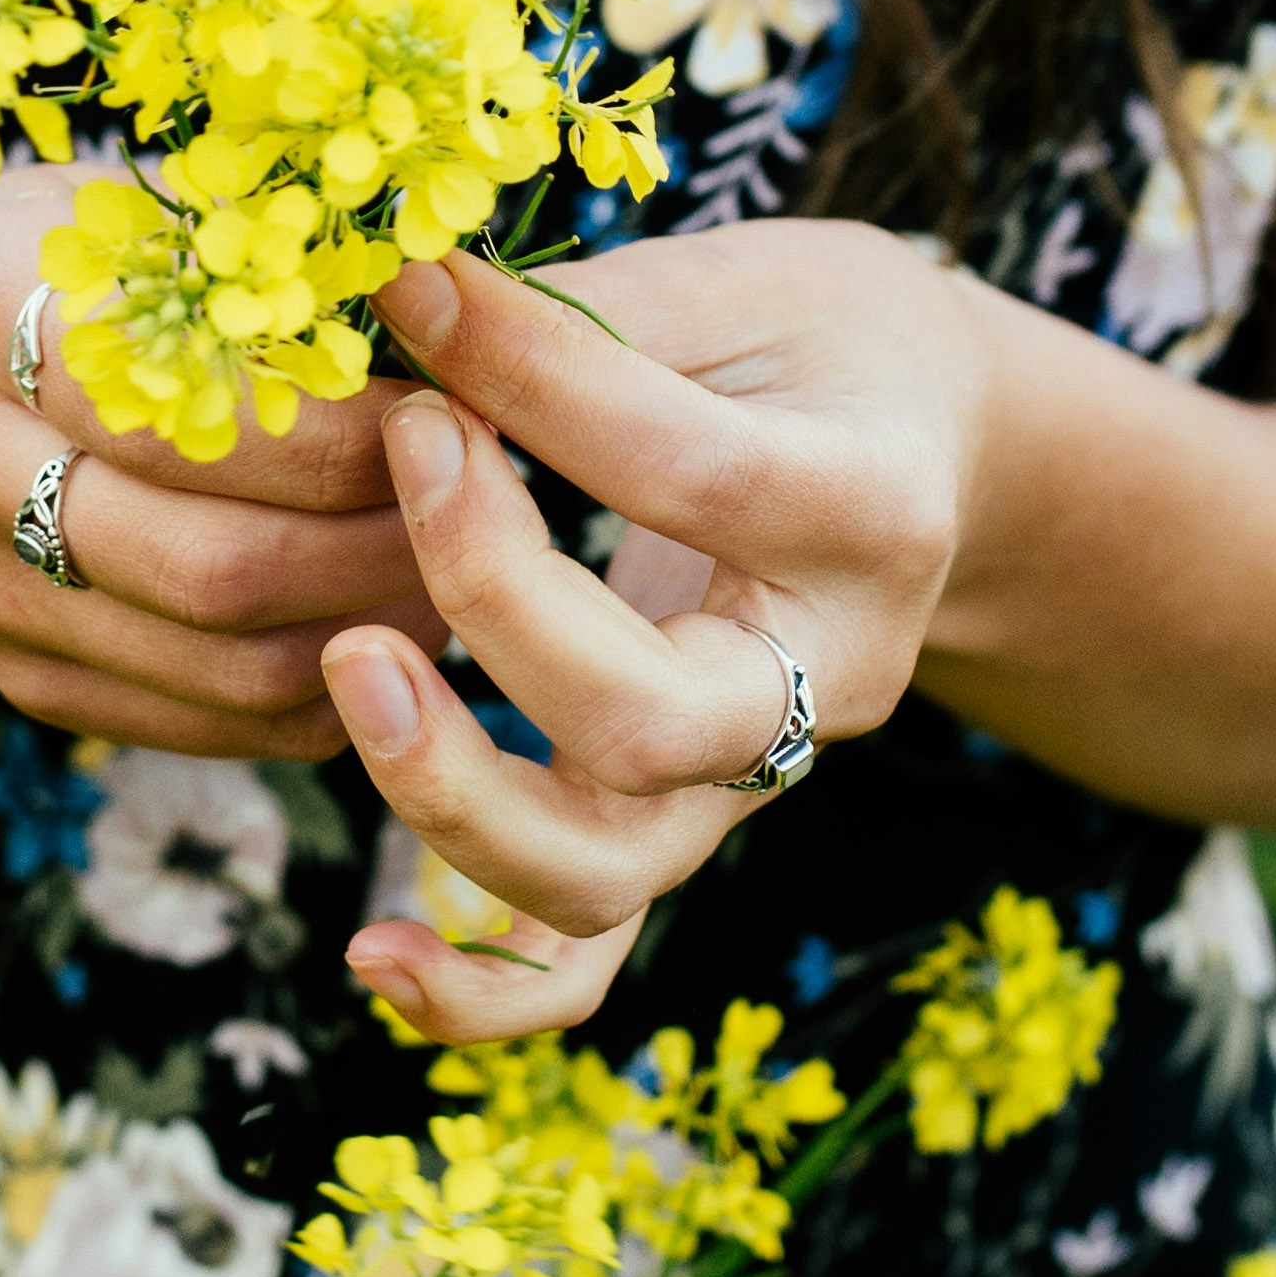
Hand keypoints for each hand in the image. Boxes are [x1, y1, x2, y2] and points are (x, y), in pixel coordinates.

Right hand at [0, 167, 445, 761]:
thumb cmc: (39, 277)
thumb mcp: (112, 210)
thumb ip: (245, 247)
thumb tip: (449, 296)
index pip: (199, 402)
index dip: (351, 424)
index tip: (456, 405)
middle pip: (215, 558)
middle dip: (383, 544)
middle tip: (488, 507)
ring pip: (220, 661)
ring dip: (371, 630)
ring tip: (464, 572)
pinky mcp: (18, 680)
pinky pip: (202, 721)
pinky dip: (320, 693)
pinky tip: (392, 633)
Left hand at [324, 224, 993, 1039]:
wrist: (926, 457)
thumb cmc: (824, 346)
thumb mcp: (751, 284)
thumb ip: (593, 312)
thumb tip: (399, 299)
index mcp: (869, 512)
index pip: (692, 475)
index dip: (536, 386)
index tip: (414, 302)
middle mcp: (824, 677)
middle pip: (649, 719)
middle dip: (492, 597)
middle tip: (408, 439)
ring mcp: (749, 779)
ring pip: (603, 870)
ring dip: (450, 795)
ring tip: (350, 663)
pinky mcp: (681, 830)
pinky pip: (583, 963)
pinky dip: (478, 992)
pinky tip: (371, 956)